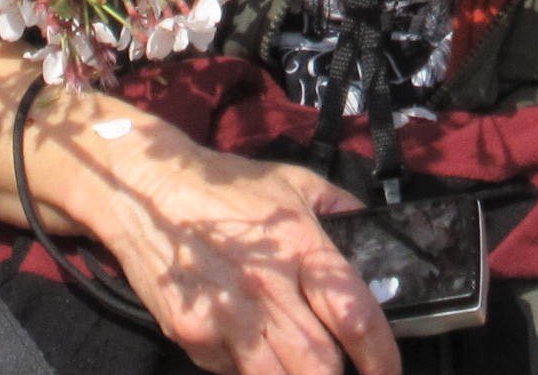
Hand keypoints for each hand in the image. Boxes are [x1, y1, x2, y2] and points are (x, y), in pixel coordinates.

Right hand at [69, 117, 395, 374]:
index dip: (381, 355)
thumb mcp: (294, 182)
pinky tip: (255, 350)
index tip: (387, 372)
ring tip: (305, 367)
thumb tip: (375, 237)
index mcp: (301, 246)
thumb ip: (340, 210)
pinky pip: (236, 374)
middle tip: (348, 373)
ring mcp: (228, 320)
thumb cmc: (225, 188)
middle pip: (319, 365)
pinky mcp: (195, 339)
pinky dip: (253, 371)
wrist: (150, 193)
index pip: (355, 314)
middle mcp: (268, 288)